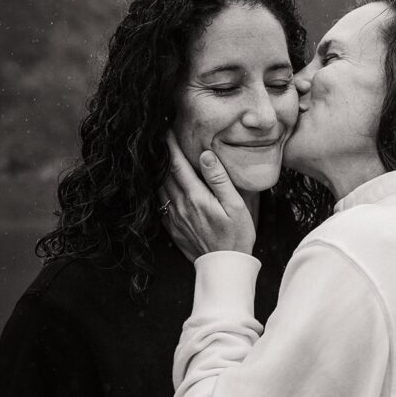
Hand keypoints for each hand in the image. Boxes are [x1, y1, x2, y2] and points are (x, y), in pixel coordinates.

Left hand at [159, 131, 255, 260]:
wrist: (224, 266)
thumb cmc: (236, 235)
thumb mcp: (235, 205)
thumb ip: (219, 179)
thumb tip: (205, 155)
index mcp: (195, 196)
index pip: (176, 163)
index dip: (170, 145)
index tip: (167, 130)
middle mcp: (180, 205)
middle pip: (164, 173)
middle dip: (163, 155)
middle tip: (163, 139)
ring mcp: (173, 217)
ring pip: (159, 187)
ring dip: (159, 172)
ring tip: (163, 159)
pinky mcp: (172, 228)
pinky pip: (160, 204)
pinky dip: (160, 190)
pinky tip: (165, 185)